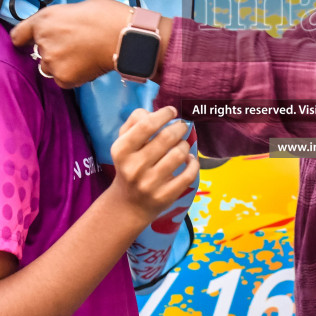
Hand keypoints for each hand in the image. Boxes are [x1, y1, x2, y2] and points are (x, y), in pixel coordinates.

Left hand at [11, 0, 124, 87]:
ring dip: (62, 64)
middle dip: (53, 50)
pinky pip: (63, 80)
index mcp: (44, 20)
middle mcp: (42, 41)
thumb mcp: (76, 7)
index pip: (18, 35)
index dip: (24, 39)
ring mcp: (51, 61)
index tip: (28, 42)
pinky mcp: (63, 78)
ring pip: (50, 68)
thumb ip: (60, 20)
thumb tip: (61, 29)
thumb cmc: (106, 17)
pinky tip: (88, 64)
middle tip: (75, 44)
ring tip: (84, 54)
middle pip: (39, 53)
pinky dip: (74, 75)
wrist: (122, 36)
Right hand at [106, 107, 199, 225]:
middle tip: (182, 126)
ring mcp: (150, 183)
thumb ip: (135, 122)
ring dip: (184, 145)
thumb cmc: (129, 165)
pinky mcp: (165, 196)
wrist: (128, 204)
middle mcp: (134, 167)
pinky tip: (189, 160)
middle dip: (179, 128)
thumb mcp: (123, 143)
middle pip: (167, 137)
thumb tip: (155, 111)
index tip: (172, 112)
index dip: (163, 115)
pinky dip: (193, 163)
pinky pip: (189, 174)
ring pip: (179, 154)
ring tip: (182, 145)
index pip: (147, 124)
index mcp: (121, 150)